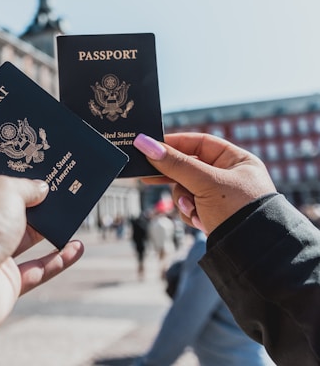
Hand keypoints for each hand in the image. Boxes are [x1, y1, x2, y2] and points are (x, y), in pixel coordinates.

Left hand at [0, 175, 83, 341]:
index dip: (14, 173)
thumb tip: (42, 189)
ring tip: (75, 214)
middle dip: (38, 201)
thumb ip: (27, 187)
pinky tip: (77, 247)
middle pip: (12, 210)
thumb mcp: (4, 190)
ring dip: (51, 229)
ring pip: (27, 239)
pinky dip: (58, 260)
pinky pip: (38, 270)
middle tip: (63, 187)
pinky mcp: (5, 283)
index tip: (38, 165)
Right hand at [133, 133, 275, 233]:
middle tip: (147, 176)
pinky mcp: (212, 214)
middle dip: (174, 178)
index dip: (175, 144)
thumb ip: (174, 163)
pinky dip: (190, 213)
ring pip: (185, 189)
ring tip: (192, 210)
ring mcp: (220, 196)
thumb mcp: (205, 183)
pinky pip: (190, 206)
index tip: (151, 146)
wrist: (253, 254)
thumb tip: (144, 143)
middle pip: (189, 167)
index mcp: (236, 160)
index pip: (199, 143)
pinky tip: (200, 221)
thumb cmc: (238, 210)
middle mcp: (229, 176)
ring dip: (184, 200)